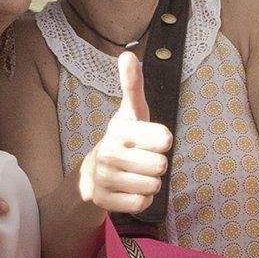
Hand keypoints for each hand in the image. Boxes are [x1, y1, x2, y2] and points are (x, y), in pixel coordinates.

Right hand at [77, 50, 172, 215]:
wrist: (93, 172)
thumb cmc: (123, 139)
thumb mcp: (131, 111)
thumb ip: (133, 84)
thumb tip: (127, 54)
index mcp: (121, 130)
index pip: (165, 140)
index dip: (162, 142)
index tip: (149, 139)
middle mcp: (110, 153)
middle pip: (161, 166)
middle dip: (157, 165)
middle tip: (141, 159)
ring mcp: (105, 179)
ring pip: (153, 186)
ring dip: (150, 182)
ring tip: (135, 174)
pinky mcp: (104, 201)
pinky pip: (142, 204)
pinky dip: (142, 199)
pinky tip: (130, 189)